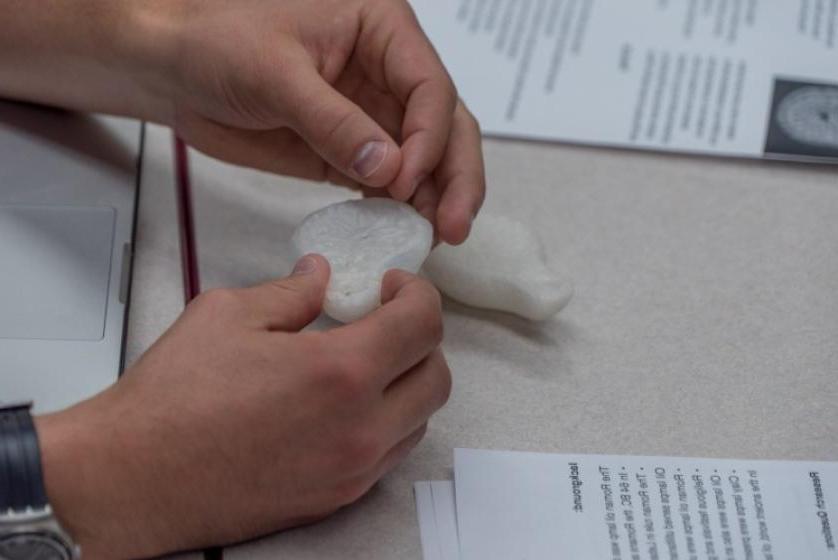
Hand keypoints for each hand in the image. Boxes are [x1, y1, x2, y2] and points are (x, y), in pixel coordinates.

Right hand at [35, 255, 450, 557]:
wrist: (134, 478)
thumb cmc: (173, 400)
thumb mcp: (228, 315)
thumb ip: (291, 291)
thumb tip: (320, 274)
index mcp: (339, 372)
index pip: (424, 324)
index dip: (417, 294)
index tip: (392, 287)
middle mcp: (359, 428)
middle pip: (438, 376)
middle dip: (421, 338)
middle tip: (385, 321)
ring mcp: (352, 470)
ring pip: (420, 419)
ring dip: (407, 383)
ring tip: (366, 363)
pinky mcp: (337, 498)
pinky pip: (390, 454)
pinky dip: (387, 421)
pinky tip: (347, 404)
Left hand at [159, 0, 484, 243]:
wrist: (175, 70)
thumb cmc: (216, 42)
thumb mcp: (274, 74)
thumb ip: (333, 121)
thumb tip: (388, 169)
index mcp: (381, 29)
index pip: (430, 87)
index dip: (429, 139)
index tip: (405, 182)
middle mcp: (388, 71)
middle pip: (446, 126)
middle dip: (455, 177)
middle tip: (453, 226)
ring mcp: (372, 114)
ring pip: (425, 159)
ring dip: (434, 200)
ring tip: (432, 239)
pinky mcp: (350, 150)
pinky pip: (388, 182)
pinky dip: (399, 209)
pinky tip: (402, 232)